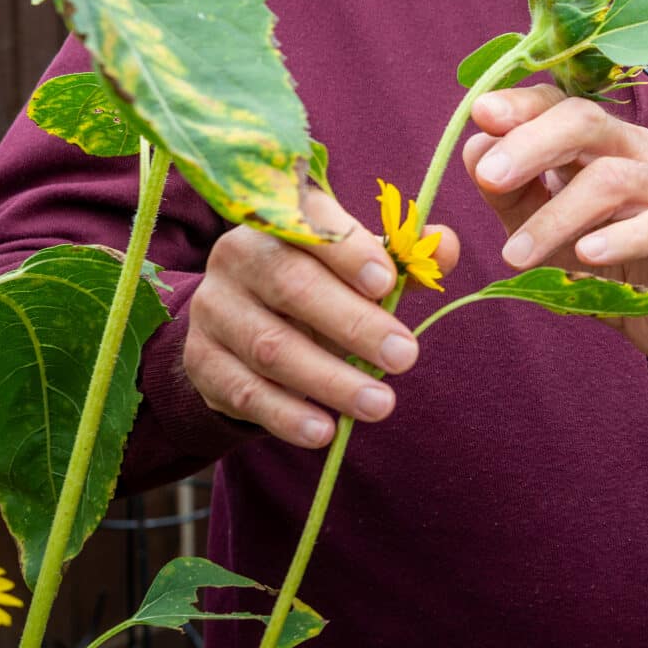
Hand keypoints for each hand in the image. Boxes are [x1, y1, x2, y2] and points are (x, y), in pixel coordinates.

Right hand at [183, 186, 458, 447]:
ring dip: (329, 380)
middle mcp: (238, 255)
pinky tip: (325, 430)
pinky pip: (245, 391)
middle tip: (407, 356)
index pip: (311, 223)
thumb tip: (446, 245)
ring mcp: (214, 309)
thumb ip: (403, 254)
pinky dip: (287, 415)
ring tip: (380, 404)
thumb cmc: (319, 281)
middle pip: (292, 286)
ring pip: (271, 347)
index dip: (349, 252)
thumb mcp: (358, 263)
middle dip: (354, 324)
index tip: (389, 284)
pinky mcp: (202, 361)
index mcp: (280, 217)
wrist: (243, 322)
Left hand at [464, 85, 647, 374]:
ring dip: (557, 215)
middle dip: (531, 145)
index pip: (560, 104)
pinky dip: (620, 238)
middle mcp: (638, 150)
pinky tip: (585, 254)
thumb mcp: (542, 230)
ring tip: (514, 256)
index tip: (482, 114)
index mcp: (600, 141)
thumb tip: (474, 147)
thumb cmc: (603, 263)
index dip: (522, 105)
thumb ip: (509, 192)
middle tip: (488, 177)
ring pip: (613, 178)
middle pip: (587, 123)